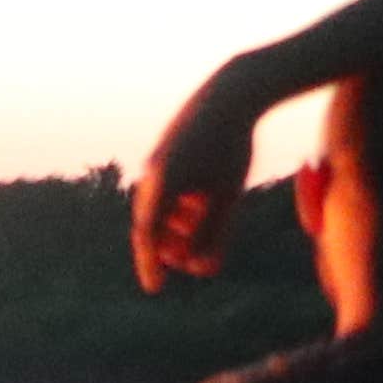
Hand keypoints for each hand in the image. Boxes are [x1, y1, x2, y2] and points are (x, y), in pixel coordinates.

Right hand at [129, 80, 257, 286]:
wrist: (231, 95)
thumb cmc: (233, 148)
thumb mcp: (228, 196)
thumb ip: (215, 233)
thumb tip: (203, 268)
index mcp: (164, 184)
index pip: (149, 235)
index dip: (150, 265)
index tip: (155, 288)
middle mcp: (153, 173)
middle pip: (152, 223)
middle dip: (169, 246)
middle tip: (190, 263)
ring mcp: (157, 161)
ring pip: (159, 206)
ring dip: (177, 225)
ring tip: (202, 230)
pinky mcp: (165, 152)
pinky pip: (165, 188)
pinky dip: (180, 205)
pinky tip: (200, 205)